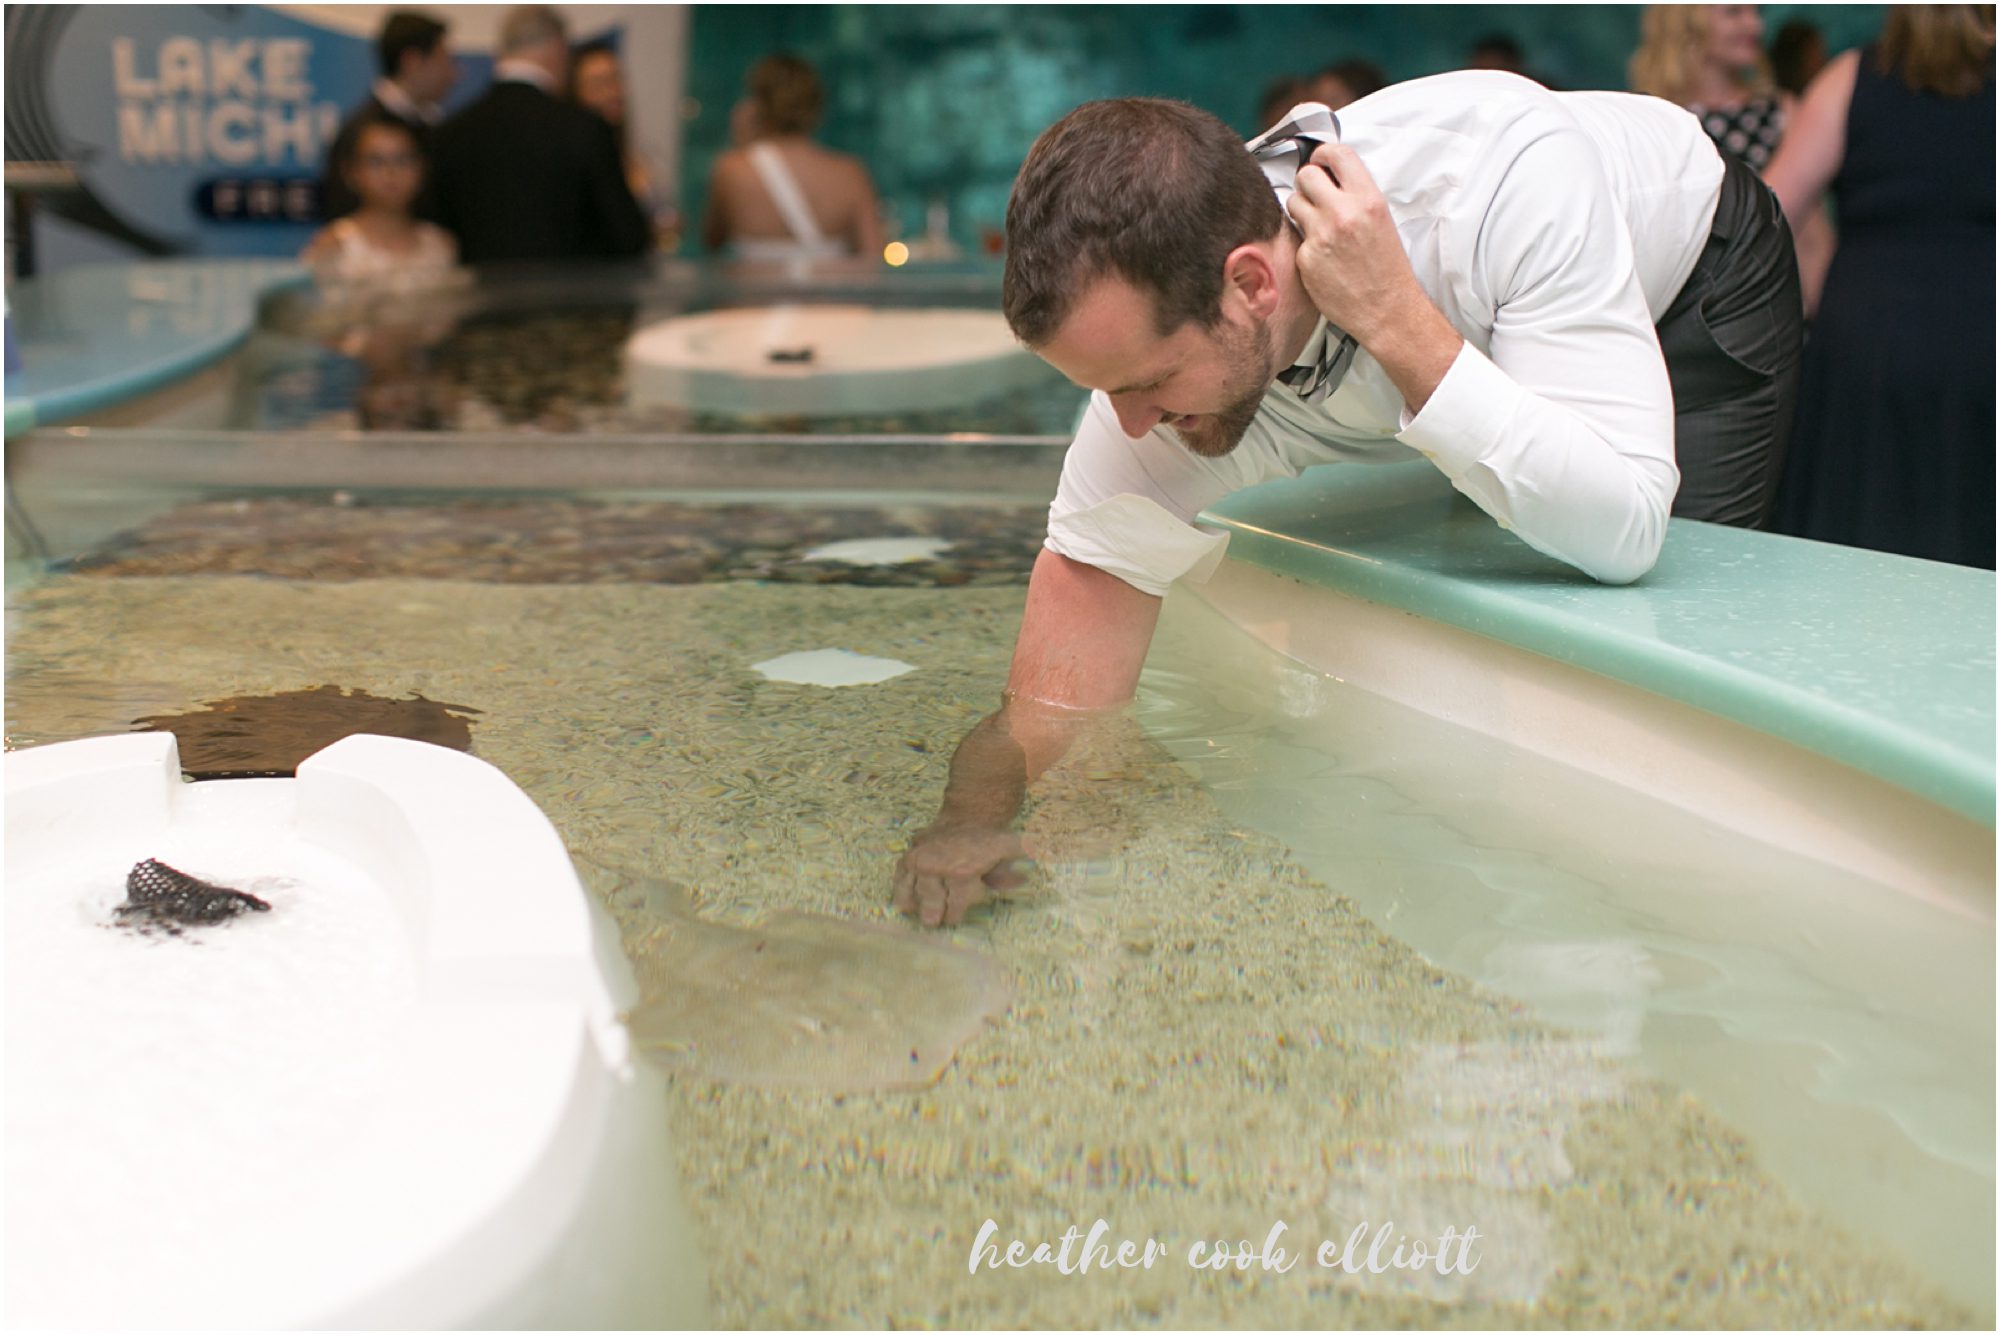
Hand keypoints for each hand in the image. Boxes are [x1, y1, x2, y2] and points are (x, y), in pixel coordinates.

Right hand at [892, 823, 1032, 927]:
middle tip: (933, 922)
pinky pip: (900, 873)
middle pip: (933, 898)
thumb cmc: (992, 840)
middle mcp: (939, 865)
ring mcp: (921, 858)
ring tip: (911, 913)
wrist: (971, 814)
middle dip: (933, 912)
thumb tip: (1028, 881)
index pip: (957, 902)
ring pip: (913, 887)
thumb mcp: (1012, 850)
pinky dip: (900, 887)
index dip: (957, 912)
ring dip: (913, 902)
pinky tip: (901, 902)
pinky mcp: (910, 852)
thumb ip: (1019, 868)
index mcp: (963, 870)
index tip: (955, 920)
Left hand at [1287, 142, 1426, 345]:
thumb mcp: (1380, 218)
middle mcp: (1343, 214)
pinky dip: (1304, 243)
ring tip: (1319, 226)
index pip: (1337, 154)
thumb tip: (1330, 177)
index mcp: (1367, 199)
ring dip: (1301, 210)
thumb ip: (1355, 194)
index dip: (1323, 154)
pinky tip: (1321, 255)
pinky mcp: (1306, 258)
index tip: (1320, 161)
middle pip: (1305, 175)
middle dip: (1308, 183)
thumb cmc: (1386, 267)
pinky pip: (1294, 237)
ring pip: (1292, 203)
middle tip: (1316, 196)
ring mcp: (1321, 236)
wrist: (1387, 308)